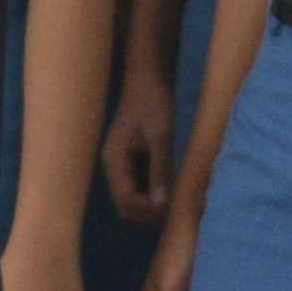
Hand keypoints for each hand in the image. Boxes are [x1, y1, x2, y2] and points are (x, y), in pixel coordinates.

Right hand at [102, 59, 176, 224]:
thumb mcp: (161, 137)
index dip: (147, 210)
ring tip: (177, 198)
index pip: (126, 200)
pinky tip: (173, 185)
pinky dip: (154, 190)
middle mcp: (114, 166)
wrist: (149, 79)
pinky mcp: (132, 160)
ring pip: (133, 197)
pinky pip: (140, 184)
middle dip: (149, 211)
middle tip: (177, 207)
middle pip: (126, 205)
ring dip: (153, 203)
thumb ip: (160, 170)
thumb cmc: (154, 103)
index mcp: (114, 161)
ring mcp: (122, 164)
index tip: (171, 208)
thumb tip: (162, 204)